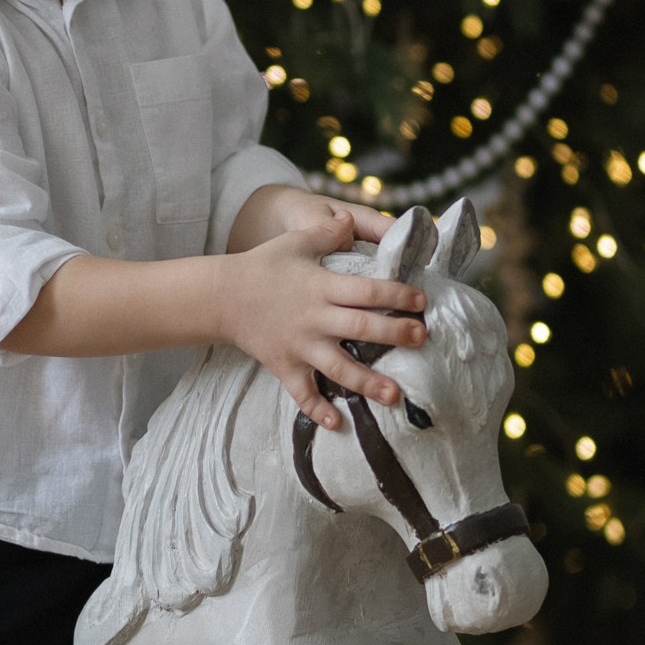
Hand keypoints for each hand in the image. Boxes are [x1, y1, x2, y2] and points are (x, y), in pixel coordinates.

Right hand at [215, 197, 425, 429]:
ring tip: (394, 395)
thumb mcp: (295, 241)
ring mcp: (300, 346)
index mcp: (321, 287)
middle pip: (361, 329)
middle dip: (394, 335)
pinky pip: (303, 393)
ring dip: (367, 383)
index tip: (421, 301)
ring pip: (339, 368)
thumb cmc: (263, 266)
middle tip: (421, 339)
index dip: (397, 295)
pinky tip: (337, 424)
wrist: (222, 297)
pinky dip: (318, 410)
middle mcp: (315, 319)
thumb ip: (328, 231)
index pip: (367, 291)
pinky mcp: (285, 366)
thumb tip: (353, 220)